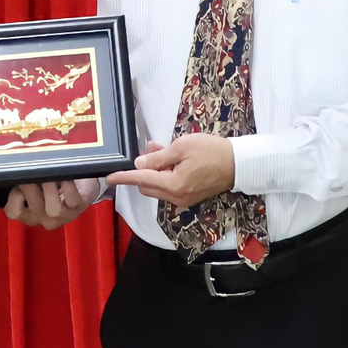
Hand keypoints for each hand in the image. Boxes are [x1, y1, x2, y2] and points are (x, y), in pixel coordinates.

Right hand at [3, 179, 98, 229]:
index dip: (13, 196)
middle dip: (30, 185)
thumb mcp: (35, 180)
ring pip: (53, 209)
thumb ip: (23, 176)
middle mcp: (45, 218)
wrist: (80, 183)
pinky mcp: (80, 206)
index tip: (17, 181)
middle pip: (33, 207)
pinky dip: (68, 187)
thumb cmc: (53, 181)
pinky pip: (72, 199)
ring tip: (48, 176)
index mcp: (30, 214)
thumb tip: (15, 161)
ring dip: (49, 190)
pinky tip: (66, 176)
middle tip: (33, 170)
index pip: (13, 212)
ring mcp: (64, 215)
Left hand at [102, 136, 235, 209]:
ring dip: (154, 173)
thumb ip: (158, 157)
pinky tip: (171, 161)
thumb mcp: (182, 147)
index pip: (141, 181)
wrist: (238, 164)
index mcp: (174, 185)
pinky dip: (164, 177)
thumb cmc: (211, 151)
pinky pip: (169, 189)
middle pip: (147, 187)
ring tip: (162, 150)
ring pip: (157, 189)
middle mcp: (176, 198)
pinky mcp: (190, 198)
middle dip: (142, 171)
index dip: (124, 178)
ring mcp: (184, 200)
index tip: (109, 177)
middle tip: (149, 149)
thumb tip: (139, 164)